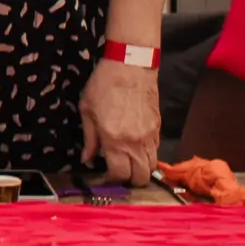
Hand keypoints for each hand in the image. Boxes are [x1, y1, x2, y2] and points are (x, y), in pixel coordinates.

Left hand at [81, 59, 160, 185]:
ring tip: (128, 162)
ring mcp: (150, 136)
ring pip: (151, 167)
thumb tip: (87, 160)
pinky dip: (147, 155)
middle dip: (129, 180)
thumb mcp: (87, 110)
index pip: (119, 174)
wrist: (131, 65)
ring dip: (140, 169)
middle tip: (118, 173)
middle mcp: (135, 142)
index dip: (111, 180)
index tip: (104, 177)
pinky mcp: (158, 127)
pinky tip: (136, 148)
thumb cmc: (104, 84)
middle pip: (140, 177)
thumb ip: (89, 139)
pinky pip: (156, 151)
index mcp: (114, 140)